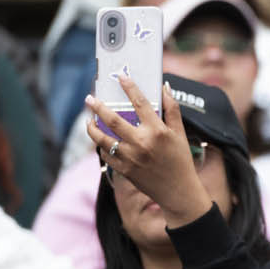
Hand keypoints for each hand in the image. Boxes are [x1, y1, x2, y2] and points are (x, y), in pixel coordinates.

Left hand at [86, 78, 212, 227]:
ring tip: (88, 120)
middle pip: (113, 119)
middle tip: (89, 98)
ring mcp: (130, 158)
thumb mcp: (180, 134)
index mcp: (157, 131)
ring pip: (102, 139)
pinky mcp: (124, 170)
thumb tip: (165, 88)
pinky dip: (100, 146)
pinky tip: (99, 140)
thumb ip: (172, 110)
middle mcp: (142, 143)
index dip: (130, 87)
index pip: (141, 103)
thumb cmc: (181, 161)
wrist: (178, 191)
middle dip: (98, 106)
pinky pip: (105, 155)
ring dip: (92, 127)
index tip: (121, 77)